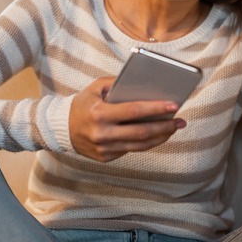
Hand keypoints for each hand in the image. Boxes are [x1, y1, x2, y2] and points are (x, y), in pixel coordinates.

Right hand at [68, 77, 185, 161]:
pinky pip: (132, 150)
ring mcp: (104, 148)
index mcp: (99, 113)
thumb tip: (144, 85)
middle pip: (141, 132)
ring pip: (140, 145)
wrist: (61, 129)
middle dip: (164, 126)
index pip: (134, 111)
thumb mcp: (95, 87)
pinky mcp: (106, 157)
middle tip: (180, 121)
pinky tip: (158, 135)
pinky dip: (147, 142)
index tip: (174, 105)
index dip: (156, 109)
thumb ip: (117, 83)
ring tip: (174, 128)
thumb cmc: (82, 104)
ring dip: (160, 137)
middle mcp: (102, 133)